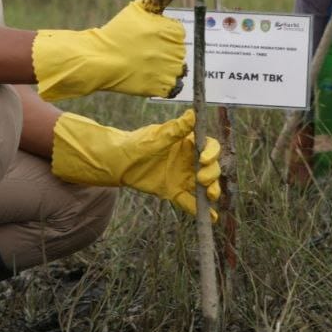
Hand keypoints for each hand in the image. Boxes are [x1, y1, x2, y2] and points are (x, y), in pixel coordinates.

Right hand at [32, 0, 185, 101]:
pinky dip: (163, 84)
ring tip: (144, 63)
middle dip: (162, 51)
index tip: (144, 37)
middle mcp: (175, 51)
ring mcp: (170, 71)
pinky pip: (173, 87)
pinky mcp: (163, 88)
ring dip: (164, 67)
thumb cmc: (119, 32)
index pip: (177, 33)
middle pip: (177, 51)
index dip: (160, 35)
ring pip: (178, 69)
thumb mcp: (141, 6)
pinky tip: (148, 76)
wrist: (99, 60)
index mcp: (173, 31)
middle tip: (140, 50)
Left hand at [50, 109, 221, 220]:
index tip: (204, 159)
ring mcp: (183, 177)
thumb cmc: (137, 144)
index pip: (209, 147)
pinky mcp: (175, 191)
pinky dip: (200, 209)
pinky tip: (211, 217)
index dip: (212, 153)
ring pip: (204, 186)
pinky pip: (190, 201)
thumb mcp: (157, 137)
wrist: (119, 162)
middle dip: (212, 174)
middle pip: (210, 168)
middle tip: (201, 179)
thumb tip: (192, 114)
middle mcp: (189, 161)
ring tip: (210, 196)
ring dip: (211, 191)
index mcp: (188, 144)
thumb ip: (176, 129)